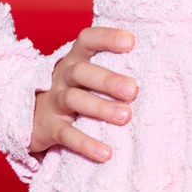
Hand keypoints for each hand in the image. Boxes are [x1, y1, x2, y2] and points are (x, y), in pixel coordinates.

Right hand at [31, 25, 138, 162]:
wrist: (33, 120)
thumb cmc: (74, 94)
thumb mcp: (87, 78)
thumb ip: (111, 71)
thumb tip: (158, 72)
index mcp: (75, 60)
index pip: (87, 40)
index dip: (106, 38)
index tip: (130, 42)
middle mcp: (63, 77)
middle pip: (82, 72)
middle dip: (108, 80)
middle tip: (133, 90)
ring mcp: (54, 102)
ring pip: (75, 100)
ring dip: (100, 108)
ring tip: (125, 117)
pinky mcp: (49, 127)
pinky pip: (66, 134)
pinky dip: (85, 143)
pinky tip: (106, 153)